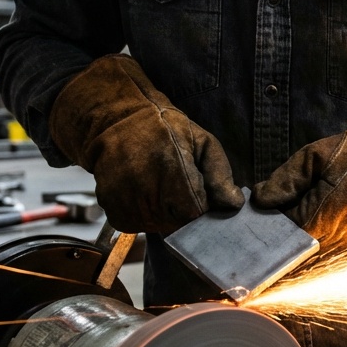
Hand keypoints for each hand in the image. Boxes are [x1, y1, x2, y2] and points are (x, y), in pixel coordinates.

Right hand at [49, 54, 242, 233]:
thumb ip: (220, 174)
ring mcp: (126, 202)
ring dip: (163, 213)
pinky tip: (143, 192)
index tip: (196, 190)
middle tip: (176, 184)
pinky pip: (137, 225)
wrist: (117, 120)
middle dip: (183, 210)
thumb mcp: (202, 142)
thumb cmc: (165, 129)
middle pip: (178, 224)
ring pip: (158, 226)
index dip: (200, 205)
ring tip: (158, 185)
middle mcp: (146, 189)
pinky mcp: (113, 210)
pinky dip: (144, 214)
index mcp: (172, 170)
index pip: (196, 213)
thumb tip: (233, 204)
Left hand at [253, 83, 346, 249]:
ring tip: (277, 226)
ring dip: (295, 239)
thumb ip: (286, 179)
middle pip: (296, 249)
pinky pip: (329, 241)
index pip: (283, 236)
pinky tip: (304, 220)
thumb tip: (261, 199)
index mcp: (326, 214)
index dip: (263, 233)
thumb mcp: (316, 155)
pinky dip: (315, 234)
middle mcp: (339, 235)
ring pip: (312, 247)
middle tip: (256, 232)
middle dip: (277, 240)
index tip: (246, 230)